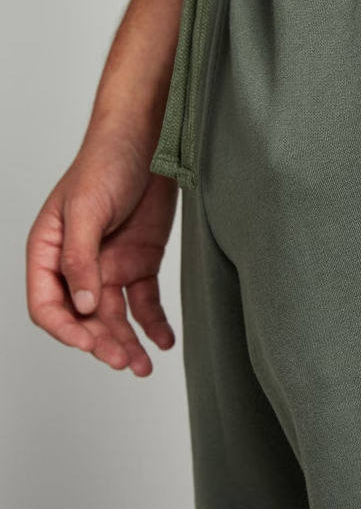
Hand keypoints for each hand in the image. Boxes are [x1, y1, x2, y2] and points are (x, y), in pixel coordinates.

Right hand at [27, 128, 176, 375]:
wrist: (148, 142)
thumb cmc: (106, 164)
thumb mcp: (87, 209)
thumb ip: (81, 258)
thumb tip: (85, 306)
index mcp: (50, 252)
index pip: (48, 305)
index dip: (66, 329)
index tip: (91, 344)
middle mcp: (79, 266)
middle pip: (85, 318)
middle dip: (102, 342)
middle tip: (124, 362)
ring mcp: (110, 265)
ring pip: (115, 316)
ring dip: (127, 342)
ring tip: (144, 366)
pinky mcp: (140, 262)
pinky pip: (144, 301)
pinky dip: (154, 323)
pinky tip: (164, 341)